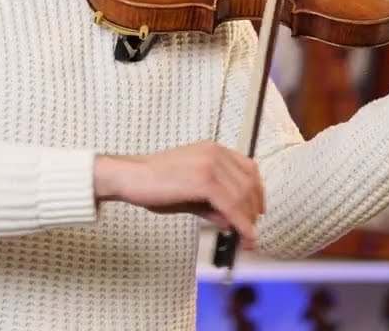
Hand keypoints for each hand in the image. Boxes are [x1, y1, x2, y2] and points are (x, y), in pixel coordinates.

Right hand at [93, 141, 264, 247]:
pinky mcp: (204, 181)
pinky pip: (231, 206)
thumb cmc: (154, 184)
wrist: (130, 177)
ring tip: (245, 239)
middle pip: (249, 184)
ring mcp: (211, 165)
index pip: (249, 168)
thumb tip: (231, 221)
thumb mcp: (190, 192)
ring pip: (243, 197)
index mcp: (212, 150)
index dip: (257, 192)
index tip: (257, 211)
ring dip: (248, 221)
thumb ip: (212, 204)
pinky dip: (241, 224)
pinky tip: (242, 236)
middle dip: (253, 212)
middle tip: (250, 232)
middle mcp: (215, 153)